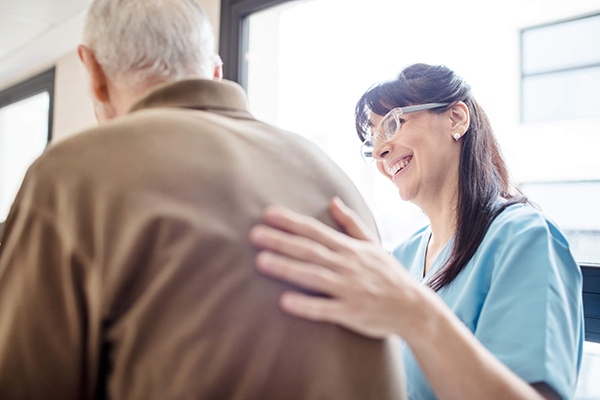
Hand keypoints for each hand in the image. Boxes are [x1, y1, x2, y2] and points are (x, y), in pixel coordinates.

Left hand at [249, 198, 422, 338]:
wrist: (413, 308)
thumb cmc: (388, 275)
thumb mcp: (372, 244)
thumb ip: (350, 223)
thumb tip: (333, 200)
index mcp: (349, 248)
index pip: (315, 231)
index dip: (291, 222)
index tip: (268, 214)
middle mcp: (347, 265)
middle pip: (309, 250)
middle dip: (281, 241)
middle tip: (254, 235)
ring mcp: (349, 288)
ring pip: (313, 276)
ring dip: (287, 268)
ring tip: (260, 262)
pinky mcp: (351, 312)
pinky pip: (325, 308)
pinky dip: (306, 304)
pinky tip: (284, 301)